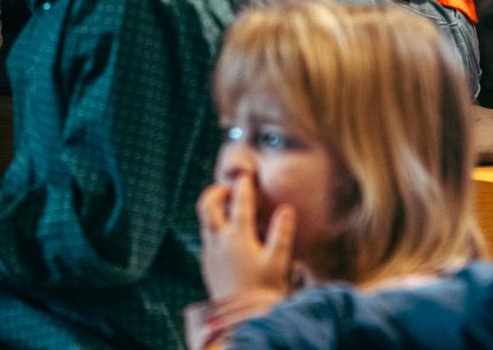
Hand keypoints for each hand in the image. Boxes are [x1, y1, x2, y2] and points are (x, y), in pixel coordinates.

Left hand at [198, 173, 293, 300]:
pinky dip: (214, 228)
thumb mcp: (277, 262)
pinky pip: (207, 238)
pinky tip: (226, 234)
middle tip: (227, 188)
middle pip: (208, 205)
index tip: (246, 175)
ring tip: (226, 207)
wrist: (242, 318)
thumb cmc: (264, 289)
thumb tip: (286, 209)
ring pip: (205, 221)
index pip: (239, 202)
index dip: (243, 186)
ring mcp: (211, 252)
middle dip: (216, 191)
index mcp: (238, 236)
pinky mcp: (207, 264)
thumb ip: (281, 234)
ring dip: (214, 209)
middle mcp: (220, 240)